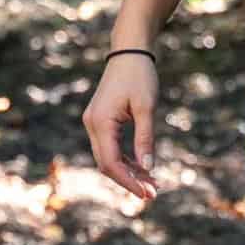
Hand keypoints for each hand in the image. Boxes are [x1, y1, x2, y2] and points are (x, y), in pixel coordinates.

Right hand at [82, 56, 158, 200]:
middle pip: (107, 164)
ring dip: (129, 171)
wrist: (130, 50)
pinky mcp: (101, 120)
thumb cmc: (139, 75)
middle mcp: (92, 125)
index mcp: (100, 122)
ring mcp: (94, 123)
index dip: (128, 181)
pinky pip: (111, 147)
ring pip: (108, 157)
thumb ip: (145, 138)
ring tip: (152, 183)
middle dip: (129, 180)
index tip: (146, 194)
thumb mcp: (147, 106)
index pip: (110, 163)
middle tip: (152, 193)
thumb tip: (148, 168)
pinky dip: (126, 158)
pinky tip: (143, 167)